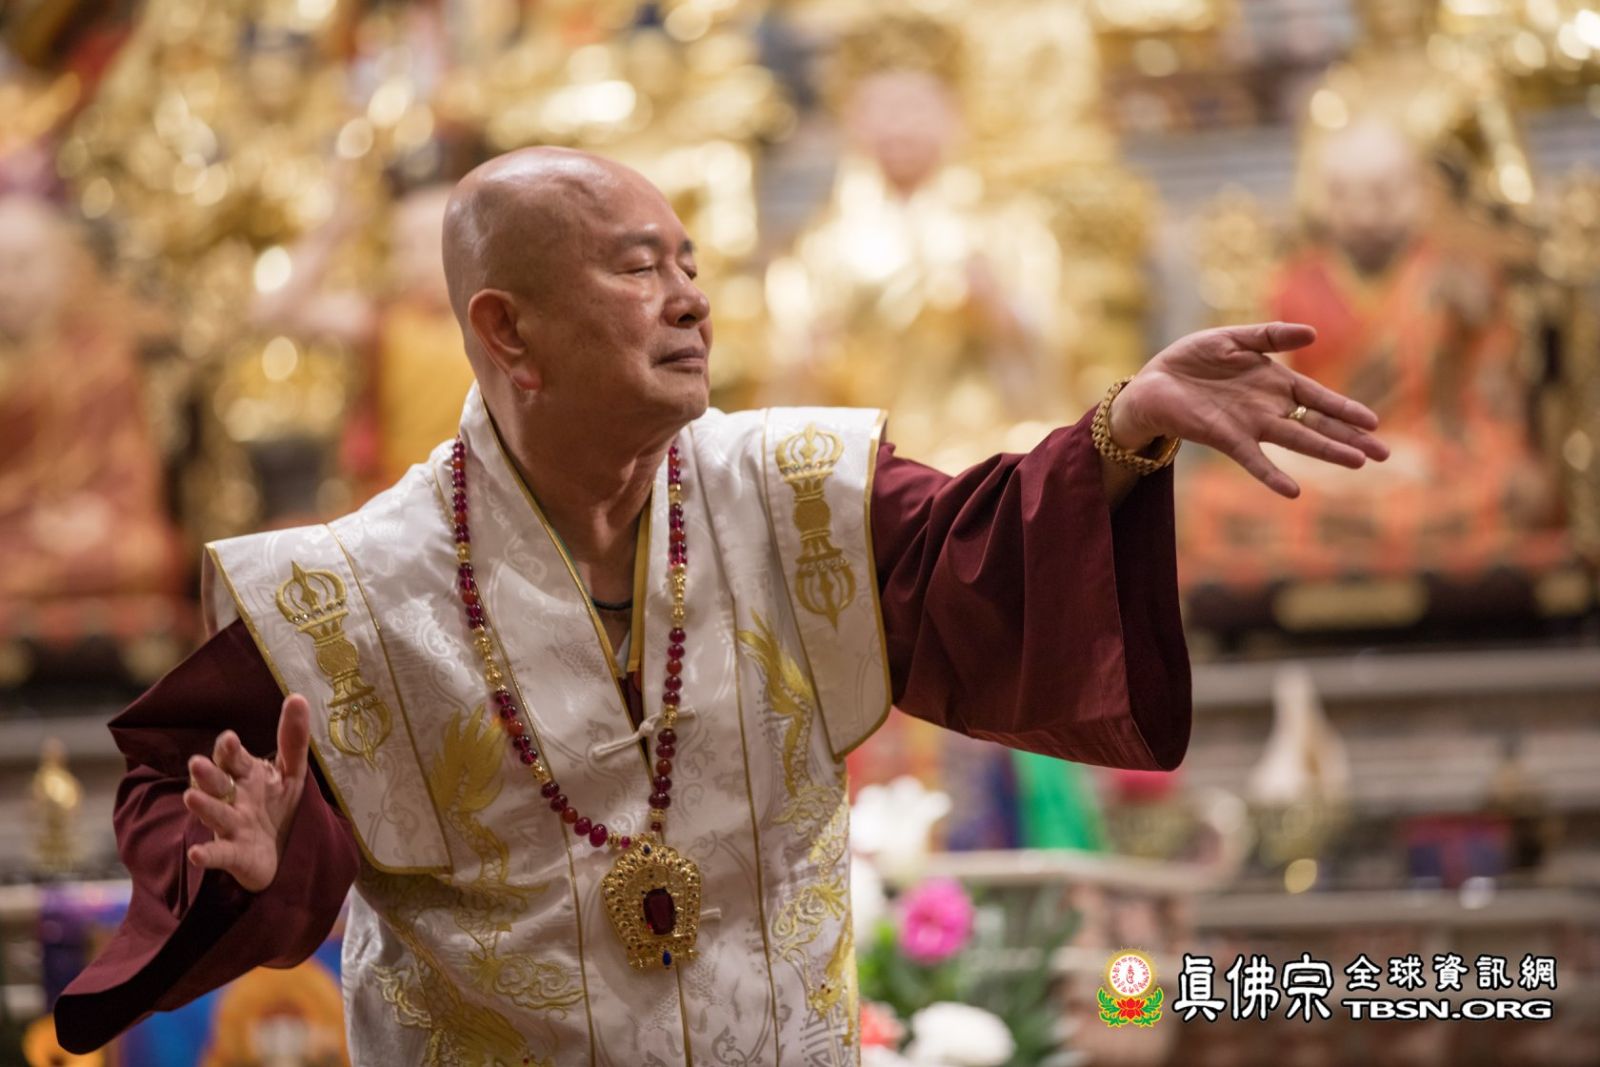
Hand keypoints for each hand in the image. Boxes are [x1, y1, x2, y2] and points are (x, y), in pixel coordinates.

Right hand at [184, 693, 311, 892]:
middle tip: (198, 764)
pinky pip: (219, 854)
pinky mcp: (233, 855)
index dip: (230, 749)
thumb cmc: (279, 805)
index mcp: (247, 775)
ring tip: (192, 797)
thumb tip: (297, 696)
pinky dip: (206, 855)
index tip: (229, 738)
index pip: (234, 758)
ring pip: (215, 814)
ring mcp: (231, 826)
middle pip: (217, 783)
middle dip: (207, 774)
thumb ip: (293, 739)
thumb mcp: (291, 772)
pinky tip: (196, 854)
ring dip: (203, 806)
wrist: (282, 852)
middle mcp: (233, 797)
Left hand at [1110, 322, 1389, 497]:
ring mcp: (1250, 425)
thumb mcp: (1234, 338)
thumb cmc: (1194, 359)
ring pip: (1296, 440)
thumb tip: (1313, 333)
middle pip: (1318, 424)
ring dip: (1326, 451)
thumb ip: (1271, 336)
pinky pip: (1254, 460)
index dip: (1346, 408)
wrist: (1154, 382)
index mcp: (1276, 383)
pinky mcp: (1226, 438)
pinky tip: (1292, 491)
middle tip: (1384, 454)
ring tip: (1357, 463)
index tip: (1374, 422)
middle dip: (1351, 437)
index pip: (1319, 398)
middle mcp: (1269, 408)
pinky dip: (1272, 475)